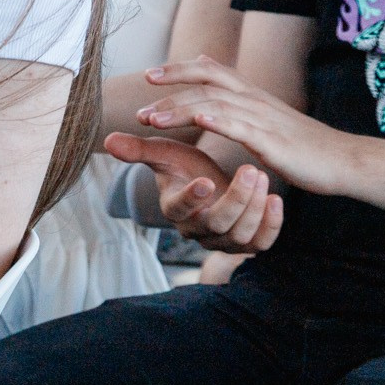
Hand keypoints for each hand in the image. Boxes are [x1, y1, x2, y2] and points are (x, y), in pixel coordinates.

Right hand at [106, 132, 282, 252]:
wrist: (212, 185)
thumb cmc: (186, 168)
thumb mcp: (165, 155)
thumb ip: (140, 150)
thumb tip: (108, 141)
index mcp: (175, 209)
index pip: (180, 210)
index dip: (192, 199)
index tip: (204, 180)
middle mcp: (198, 230)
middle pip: (217, 225)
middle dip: (236, 199)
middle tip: (250, 171)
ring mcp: (223, 241)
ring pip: (241, 235)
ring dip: (254, 207)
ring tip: (261, 175)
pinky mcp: (248, 243)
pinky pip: (261, 243)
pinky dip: (271, 224)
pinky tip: (276, 198)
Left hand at [136, 54, 357, 193]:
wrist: (343, 161)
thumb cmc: (302, 144)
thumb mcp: (265, 115)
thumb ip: (235, 95)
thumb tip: (206, 68)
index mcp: (252, 95)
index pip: (210, 71)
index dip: (179, 69)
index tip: (148, 75)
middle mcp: (255, 100)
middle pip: (206, 84)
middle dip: (169, 90)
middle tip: (139, 105)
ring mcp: (263, 119)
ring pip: (214, 105)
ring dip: (180, 110)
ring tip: (152, 119)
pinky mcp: (272, 141)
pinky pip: (240, 126)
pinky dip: (217, 121)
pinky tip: (198, 122)